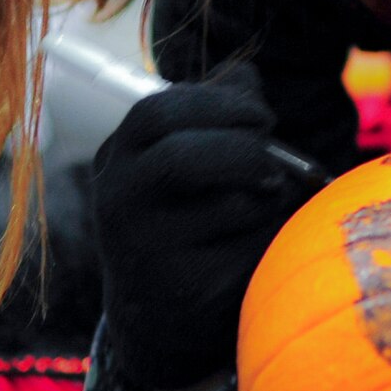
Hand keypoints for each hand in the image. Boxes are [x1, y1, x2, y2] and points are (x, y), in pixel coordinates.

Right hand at [89, 65, 326, 390]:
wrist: (158, 315)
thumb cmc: (182, 216)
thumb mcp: (180, 159)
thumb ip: (213, 110)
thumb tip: (248, 75)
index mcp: (118, 157)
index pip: (156, 112)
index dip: (218, 104)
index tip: (262, 116)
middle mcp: (119, 202)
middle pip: (182, 158)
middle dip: (244, 151)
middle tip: (272, 164)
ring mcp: (147, 251)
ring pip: (231, 205)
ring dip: (266, 199)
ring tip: (262, 206)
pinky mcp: (188, 291)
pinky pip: (253, 248)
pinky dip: (271, 237)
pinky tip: (257, 244)